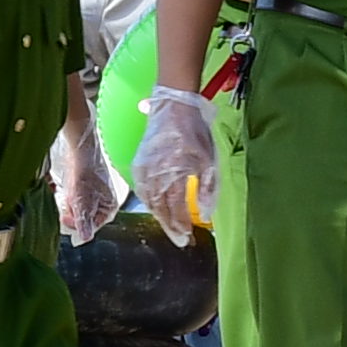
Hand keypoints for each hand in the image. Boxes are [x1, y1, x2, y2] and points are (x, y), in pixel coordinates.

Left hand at [51, 110, 124, 242]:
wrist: (81, 149)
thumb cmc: (86, 174)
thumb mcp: (83, 202)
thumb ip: (84, 221)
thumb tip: (84, 239)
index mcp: (110, 208)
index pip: (92, 227)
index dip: (76, 224)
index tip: (65, 217)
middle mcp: (106, 202)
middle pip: (85, 218)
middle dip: (74, 212)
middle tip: (68, 200)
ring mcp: (97, 194)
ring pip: (79, 208)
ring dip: (71, 204)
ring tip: (69, 191)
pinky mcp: (88, 186)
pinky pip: (77, 198)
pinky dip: (70, 196)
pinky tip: (68, 187)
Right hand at [127, 84, 221, 234]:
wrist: (173, 106)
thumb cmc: (195, 132)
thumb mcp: (208, 160)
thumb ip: (207, 189)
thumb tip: (206, 215)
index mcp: (173, 174)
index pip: (175, 209)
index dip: (181, 226)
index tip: (188, 239)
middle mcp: (155, 174)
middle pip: (160, 209)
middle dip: (171, 226)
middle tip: (181, 240)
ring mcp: (143, 169)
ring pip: (149, 201)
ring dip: (160, 216)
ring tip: (171, 227)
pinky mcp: (138, 163)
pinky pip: (142, 190)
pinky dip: (149, 202)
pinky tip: (157, 208)